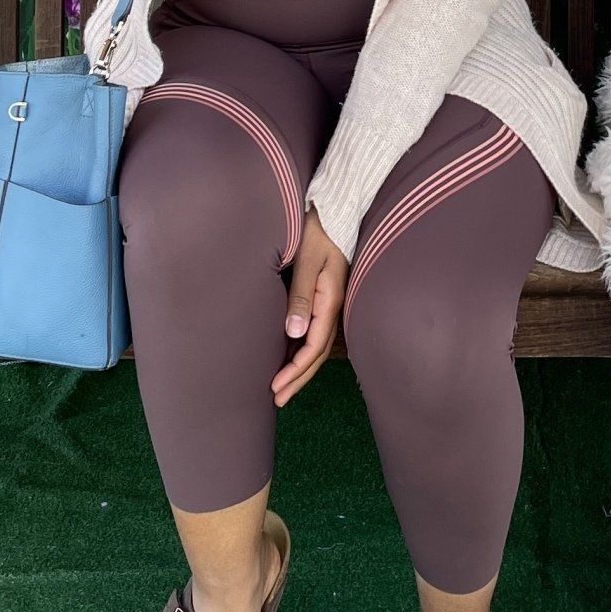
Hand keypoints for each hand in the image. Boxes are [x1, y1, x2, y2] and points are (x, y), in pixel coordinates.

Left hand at [271, 208, 348, 408]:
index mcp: (330, 301)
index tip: (275, 388)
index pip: (312, 347)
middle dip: (297, 379)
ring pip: (315, 346)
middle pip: (316, 354)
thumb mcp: (308, 261)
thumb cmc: (318, 231)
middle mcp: (332, 307)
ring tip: (281, 388)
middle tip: (277, 400)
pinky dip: (300, 351)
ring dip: (299, 369)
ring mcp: (330, 304)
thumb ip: (300, 296)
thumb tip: (294, 334)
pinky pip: (313, 332)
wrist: (335, 210)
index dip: (294, 371)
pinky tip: (288, 357)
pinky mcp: (324, 298)